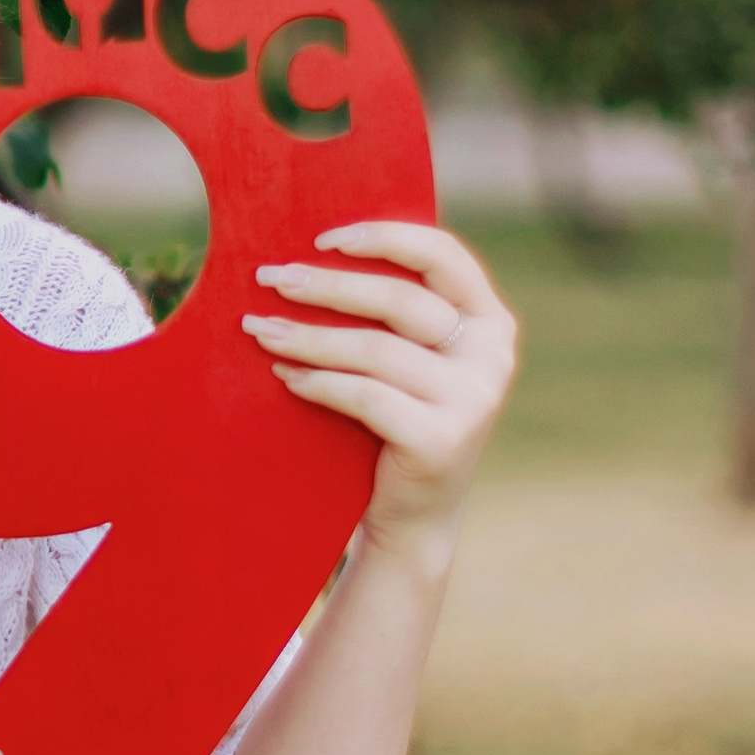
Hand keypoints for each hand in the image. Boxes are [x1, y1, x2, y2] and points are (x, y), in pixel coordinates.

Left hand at [241, 221, 518, 567]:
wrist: (412, 517)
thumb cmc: (397, 421)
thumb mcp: (409, 359)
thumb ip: (393, 312)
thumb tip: (314, 251)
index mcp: (490, 321)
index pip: (443, 255)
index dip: (383, 237)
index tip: (321, 238)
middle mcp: (492, 355)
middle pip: (399, 300)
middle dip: (326, 286)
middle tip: (270, 279)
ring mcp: (474, 399)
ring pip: (375, 350)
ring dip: (308, 337)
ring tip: (262, 331)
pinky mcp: (442, 439)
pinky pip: (365, 396)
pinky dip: (319, 383)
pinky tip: (287, 378)